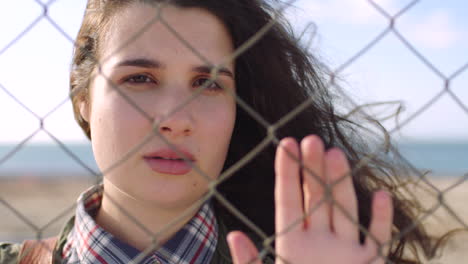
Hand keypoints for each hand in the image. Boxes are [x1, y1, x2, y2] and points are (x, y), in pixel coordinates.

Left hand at [227, 135, 392, 263]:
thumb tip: (234, 235)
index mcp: (292, 245)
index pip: (287, 201)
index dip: (286, 173)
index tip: (285, 143)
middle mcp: (319, 243)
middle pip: (316, 199)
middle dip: (313, 169)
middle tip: (311, 140)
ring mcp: (346, 251)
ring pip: (344, 210)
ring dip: (342, 184)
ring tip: (336, 154)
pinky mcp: (370, 262)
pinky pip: (377, 236)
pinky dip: (381, 218)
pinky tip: (381, 194)